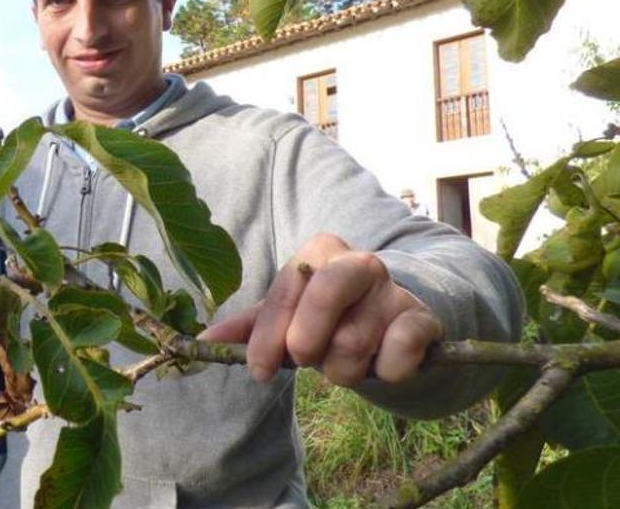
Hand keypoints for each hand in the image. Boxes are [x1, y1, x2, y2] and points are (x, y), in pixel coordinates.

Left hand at [198, 233, 441, 386]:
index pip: (284, 294)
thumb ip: (247, 328)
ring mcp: (394, 289)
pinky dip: (384, 372)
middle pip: (323, 298)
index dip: (267, 338)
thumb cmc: (329, 320)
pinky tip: (382, 366)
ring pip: (353, 344)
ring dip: (342, 371)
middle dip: (307, 343)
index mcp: (317, 252)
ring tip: (345, 363)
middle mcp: (358, 262)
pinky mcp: (423, 319)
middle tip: (307, 359)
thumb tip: (201, 344)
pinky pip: (398, 354)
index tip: (257, 371)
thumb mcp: (287, 317)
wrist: (394, 326)